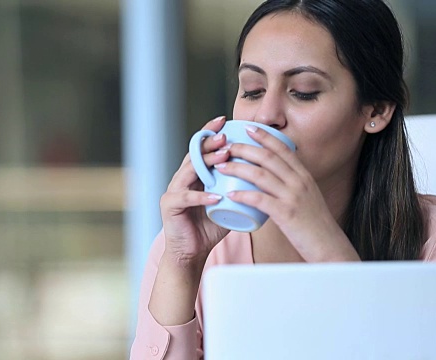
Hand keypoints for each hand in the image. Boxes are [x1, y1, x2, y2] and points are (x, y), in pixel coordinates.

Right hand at [159, 116, 231, 267]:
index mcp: (194, 175)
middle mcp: (181, 178)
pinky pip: (186, 198)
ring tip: (225, 157)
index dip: (210, 133)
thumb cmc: (210, 228)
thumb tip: (265, 174)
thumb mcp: (227, 203)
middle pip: (194, 154)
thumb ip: (238, 187)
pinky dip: (201, 197)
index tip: (225, 121)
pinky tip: (216, 196)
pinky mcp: (170, 206)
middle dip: (210, 143)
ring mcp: (173, 191)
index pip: (201, 148)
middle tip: (226, 137)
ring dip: (207, 163)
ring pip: (189, 171)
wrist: (191, 252)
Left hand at [214, 124, 359, 261]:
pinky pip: (260, 199)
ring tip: (221, 166)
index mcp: (304, 176)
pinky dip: (242, 195)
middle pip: (268, 157)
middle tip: (227, 147)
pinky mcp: (287, 214)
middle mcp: (300, 182)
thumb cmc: (315, 226)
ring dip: (237, 168)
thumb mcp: (308, 198)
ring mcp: (293, 197)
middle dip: (245, 149)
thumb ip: (293, 187)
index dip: (265, 136)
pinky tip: (229, 194)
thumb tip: (274, 179)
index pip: (283, 149)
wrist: (330, 247)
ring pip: (260, 175)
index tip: (249, 128)